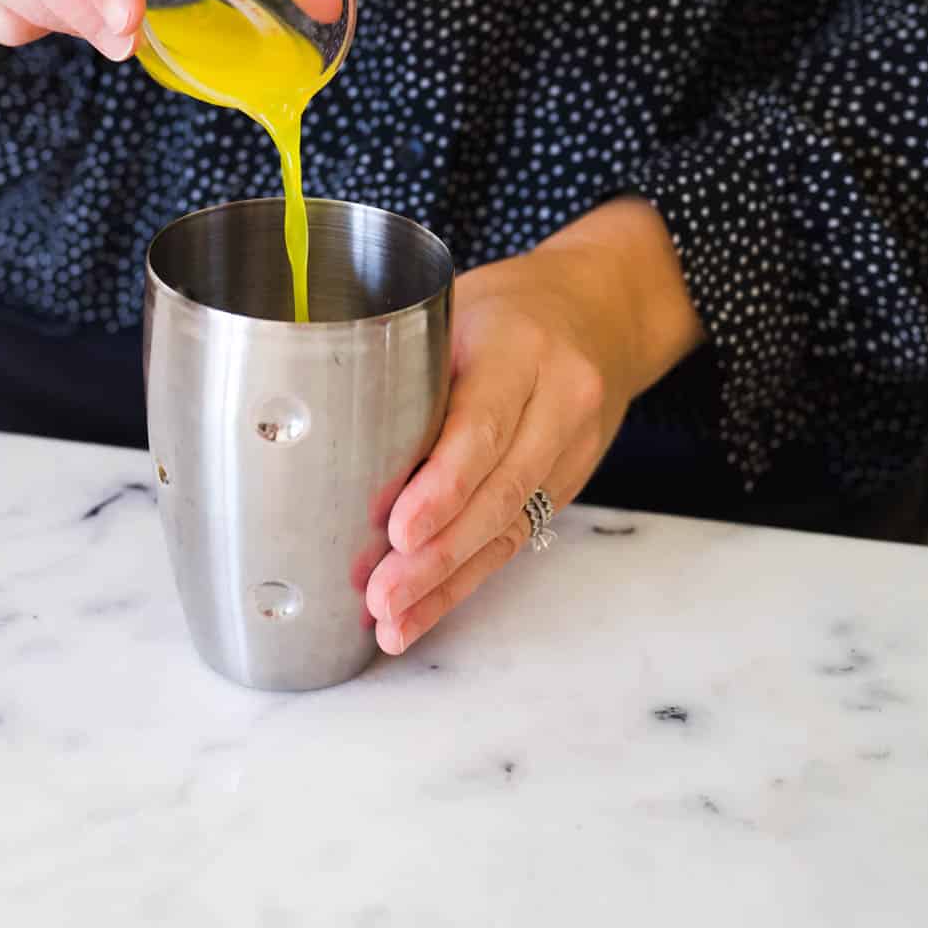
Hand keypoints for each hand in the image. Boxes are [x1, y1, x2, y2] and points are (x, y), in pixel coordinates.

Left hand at [365, 200, 703, 653]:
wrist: (603, 310)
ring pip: (510, 526)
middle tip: (381, 596)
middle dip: (438, 553)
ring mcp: (574, 447)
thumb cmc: (509, 305)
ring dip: (448, 582)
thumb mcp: (459, 305)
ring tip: (393, 623)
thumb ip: (410, 361)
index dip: (443, 486)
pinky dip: (467, 578)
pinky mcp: (571, 481)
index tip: (398, 531)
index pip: (484, 425)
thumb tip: (324, 428)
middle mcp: (560, 399)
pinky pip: (518, 537)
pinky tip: (425, 611)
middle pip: (499, 490)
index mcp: (522, 346)